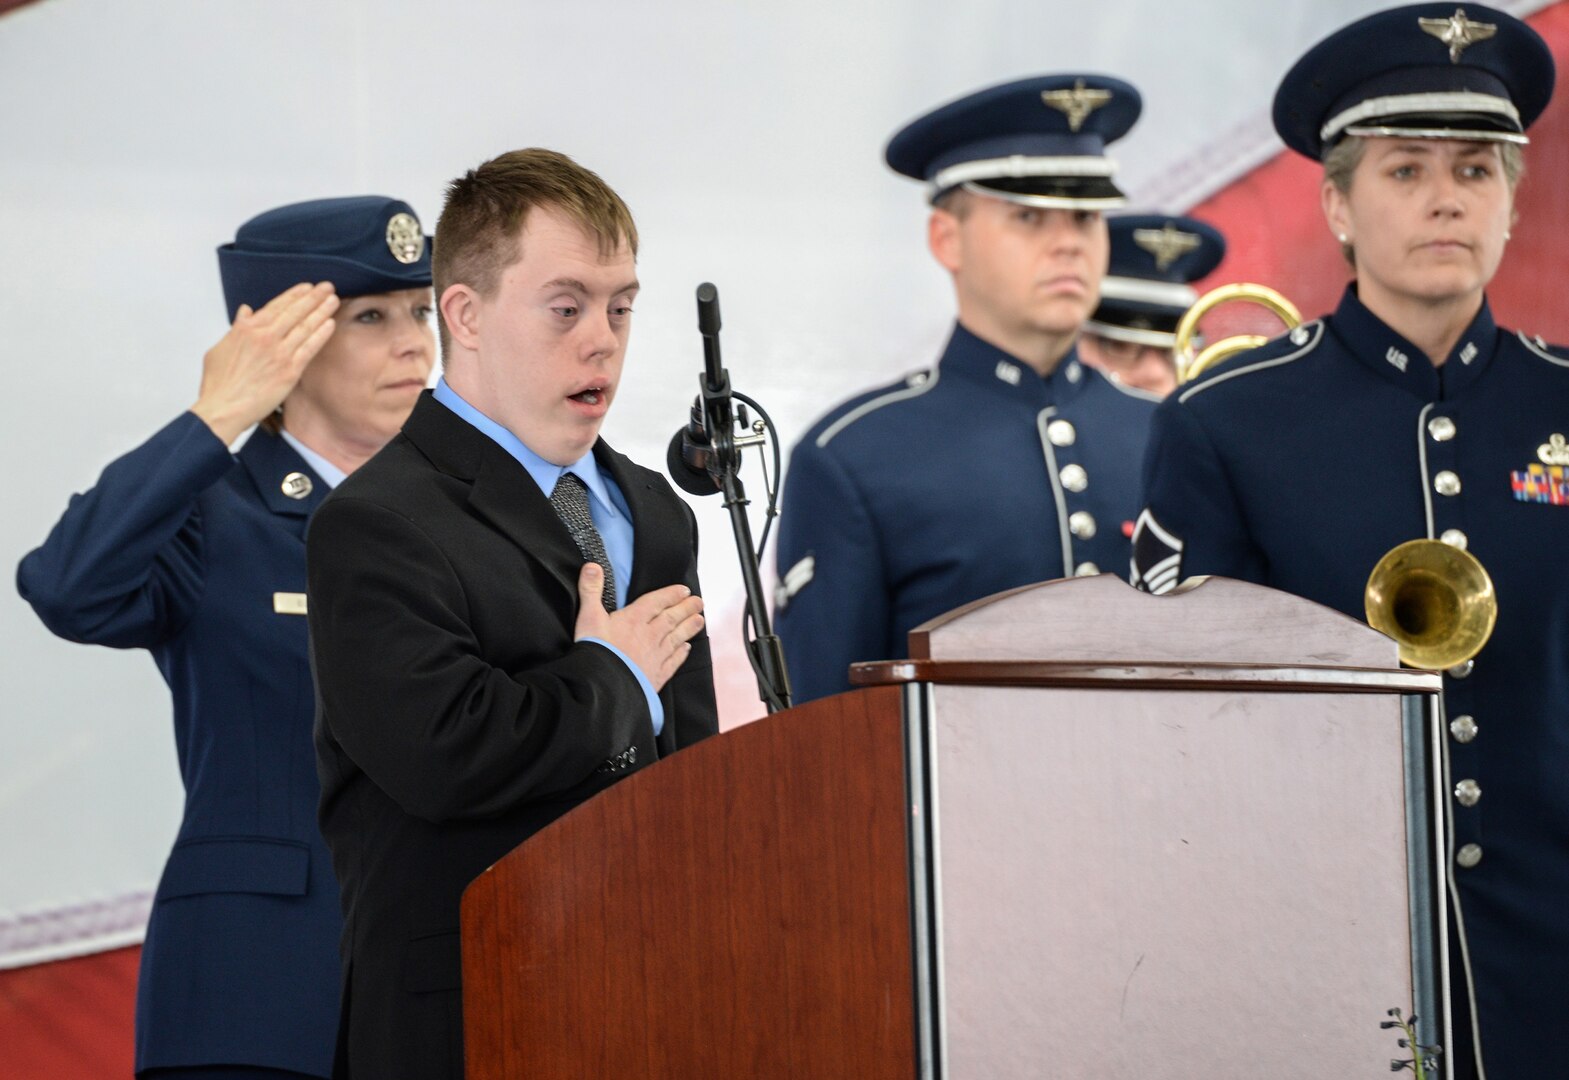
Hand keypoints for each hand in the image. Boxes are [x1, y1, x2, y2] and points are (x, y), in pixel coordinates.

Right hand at [191, 282, 338, 443]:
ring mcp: (279, 353)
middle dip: (313, 297)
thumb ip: (236, 327)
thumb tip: (245, 311)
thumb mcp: (220, 348)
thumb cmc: (218, 383)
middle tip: (327, 286)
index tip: (307, 287)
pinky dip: (321, 335)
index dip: (295, 295)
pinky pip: (309, 348)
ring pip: (305, 327)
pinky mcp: (290, 371)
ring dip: (321, 311)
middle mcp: (265, 337)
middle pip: (295, 312)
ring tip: (333, 300)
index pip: (276, 305)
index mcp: (247, 329)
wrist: (223, 408)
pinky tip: (330, 324)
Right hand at [573, 564, 703, 690]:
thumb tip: (592, 566)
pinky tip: (686, 649)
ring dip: (689, 628)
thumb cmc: (595, 652)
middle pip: (671, 618)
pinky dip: (680, 654)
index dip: (671, 595)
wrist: (604, 688)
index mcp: (634, 620)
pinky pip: (673, 662)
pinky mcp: (656, 676)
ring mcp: (655, 657)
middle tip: (699, 602)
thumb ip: (591, 591)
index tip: (684, 590)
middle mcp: (649, 636)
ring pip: (676, 638)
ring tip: (700, 620)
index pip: (657, 602)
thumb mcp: (588, 617)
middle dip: (686, 608)